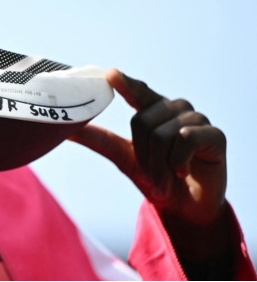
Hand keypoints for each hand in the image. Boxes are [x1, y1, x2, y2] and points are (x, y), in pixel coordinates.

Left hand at [70, 69, 229, 264]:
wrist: (184, 207)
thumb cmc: (155, 175)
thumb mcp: (122, 156)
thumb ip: (97, 138)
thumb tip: (66, 127)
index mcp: (152, 109)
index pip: (137, 91)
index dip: (125, 82)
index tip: (110, 74)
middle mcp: (174, 108)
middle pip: (142, 121)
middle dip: (141, 154)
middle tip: (150, 173)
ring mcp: (196, 118)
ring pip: (162, 134)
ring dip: (158, 165)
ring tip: (167, 176)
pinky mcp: (214, 134)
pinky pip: (186, 140)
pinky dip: (177, 163)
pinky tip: (183, 172)